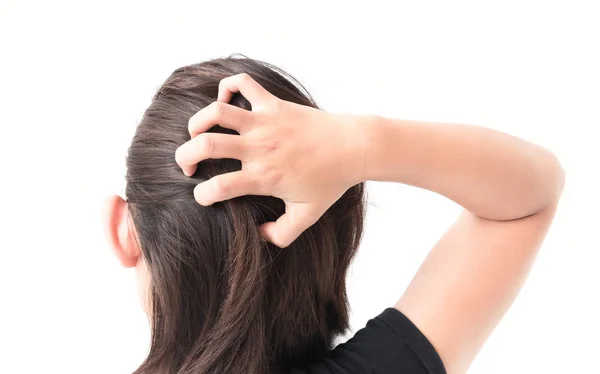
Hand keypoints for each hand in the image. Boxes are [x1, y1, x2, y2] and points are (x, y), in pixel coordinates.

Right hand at [175, 74, 365, 246]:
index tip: (205, 196)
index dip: (202, 196)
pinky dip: (227, 87)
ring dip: (197, 122)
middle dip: (185, 156)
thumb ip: (280, 235)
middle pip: (205, 145)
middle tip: (188, 165)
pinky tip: (227, 102)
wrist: (353, 147)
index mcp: (264, 177)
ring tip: (198, 133)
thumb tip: (257, 234)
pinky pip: (242, 84)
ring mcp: (265, 122)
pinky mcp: (273, 104)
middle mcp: (259, 147)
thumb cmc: (330, 182)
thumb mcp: (307, 216)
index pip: (217, 188)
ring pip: (216, 112)